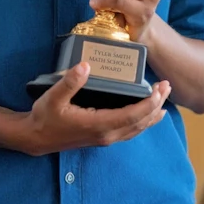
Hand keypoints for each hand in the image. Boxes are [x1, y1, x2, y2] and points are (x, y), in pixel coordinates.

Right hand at [19, 62, 169, 155]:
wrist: (36, 137)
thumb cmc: (45, 116)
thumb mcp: (54, 96)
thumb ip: (69, 82)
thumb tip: (85, 66)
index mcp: (98, 124)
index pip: (132, 115)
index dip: (148, 103)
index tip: (160, 89)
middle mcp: (106, 134)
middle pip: (139, 122)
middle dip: (156, 106)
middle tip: (167, 87)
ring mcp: (105, 138)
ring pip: (136, 129)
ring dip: (151, 115)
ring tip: (163, 100)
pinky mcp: (102, 136)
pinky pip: (129, 131)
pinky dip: (141, 122)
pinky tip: (146, 114)